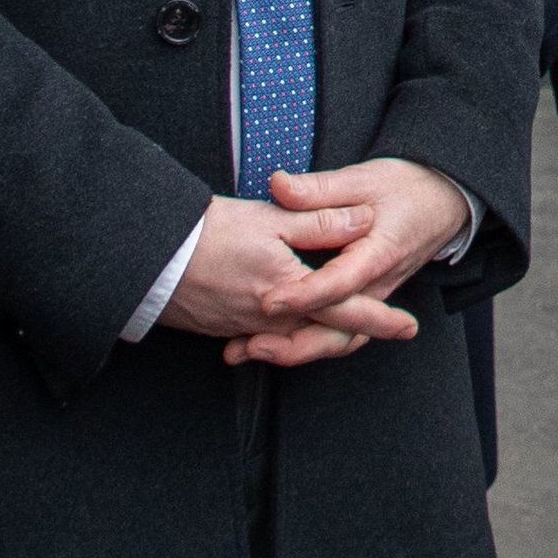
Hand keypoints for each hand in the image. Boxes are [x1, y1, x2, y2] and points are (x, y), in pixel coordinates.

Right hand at [154, 190, 375, 346]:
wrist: (148, 258)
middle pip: (324, 334)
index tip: (408, 326)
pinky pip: (263, 339)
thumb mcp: (271, 218)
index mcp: (290, 290)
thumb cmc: (209, 232)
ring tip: (345, 326)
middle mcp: (271, 319)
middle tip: (390, 330)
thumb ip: (320, 222)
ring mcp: (245, 328)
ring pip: (295, 339)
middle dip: (356, 334)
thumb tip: (362, 220)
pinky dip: (282, 335)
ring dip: (321, 336)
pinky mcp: (223, 328)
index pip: (347, 310)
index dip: (381, 319)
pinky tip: (287, 325)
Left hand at [229, 157, 475, 366]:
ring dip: (296, 352)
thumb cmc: (406, 187)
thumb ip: (319, 188)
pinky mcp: (365, 302)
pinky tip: (271, 342)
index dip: (304, 295)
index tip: (269, 300)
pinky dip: (307, 343)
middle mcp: (378, 286)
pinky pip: (339, 333)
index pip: (340, 283)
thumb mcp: (364, 178)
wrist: (444, 201)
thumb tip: (278, 186)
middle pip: (340, 331)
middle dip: (295, 346)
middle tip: (252, 346)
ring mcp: (373, 299)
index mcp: (378, 254)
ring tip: (251, 351)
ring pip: (339, 340)